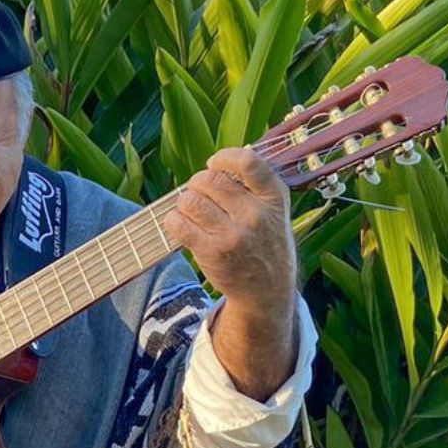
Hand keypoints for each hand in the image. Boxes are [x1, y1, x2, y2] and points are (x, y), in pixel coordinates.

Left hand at [163, 147, 300, 400]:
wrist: (266, 289)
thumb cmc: (265, 242)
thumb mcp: (274, 210)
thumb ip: (254, 185)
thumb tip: (217, 162)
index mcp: (273, 197)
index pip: (248, 162)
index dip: (223, 158)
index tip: (214, 164)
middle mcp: (256, 215)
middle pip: (210, 180)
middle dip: (197, 183)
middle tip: (197, 192)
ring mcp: (234, 235)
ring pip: (191, 201)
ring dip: (183, 201)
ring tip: (189, 209)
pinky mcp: (212, 253)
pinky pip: (179, 224)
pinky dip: (173, 220)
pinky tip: (179, 224)